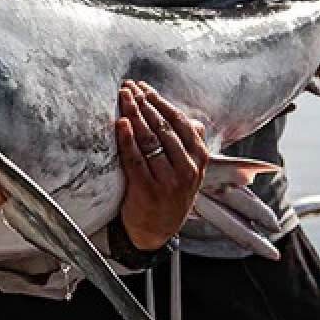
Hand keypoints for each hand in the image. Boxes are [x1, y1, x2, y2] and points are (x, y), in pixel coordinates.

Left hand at [114, 81, 208, 250]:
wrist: (155, 232)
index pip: (180, 122)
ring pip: (149, 139)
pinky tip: (120, 122)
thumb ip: (191, 146)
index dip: (160, 102)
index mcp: (199, 159)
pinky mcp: (147, 191)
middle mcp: (187, 169)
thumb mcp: (190, 172)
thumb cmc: (169, 194)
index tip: (143, 87)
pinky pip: (135, 159)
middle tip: (128, 87)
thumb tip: (194, 120)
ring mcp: (168, 181)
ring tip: (122, 97)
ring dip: (134, 114)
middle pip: (163, 127)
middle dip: (144, 103)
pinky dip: (127, 138)